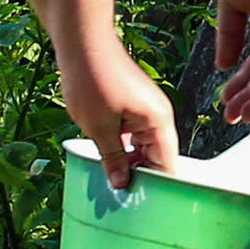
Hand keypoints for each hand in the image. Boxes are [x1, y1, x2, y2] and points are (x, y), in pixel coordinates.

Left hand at [59, 27, 176, 188]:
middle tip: (120, 199)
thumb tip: (122, 183)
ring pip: (142, 145)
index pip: (167, 164)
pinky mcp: (131, 103)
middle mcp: (157, 115)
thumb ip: (113, 158)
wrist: (82, 42)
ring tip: (110, 181)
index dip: (157, 186)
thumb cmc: (92, 79)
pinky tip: (105, 157)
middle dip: (139, 175)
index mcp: (158, 121)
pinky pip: (131, 133)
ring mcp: (144, 108)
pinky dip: (120, 146)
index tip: (143, 206)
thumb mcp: (99, 128)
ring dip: (127, 161)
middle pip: (156, 156)